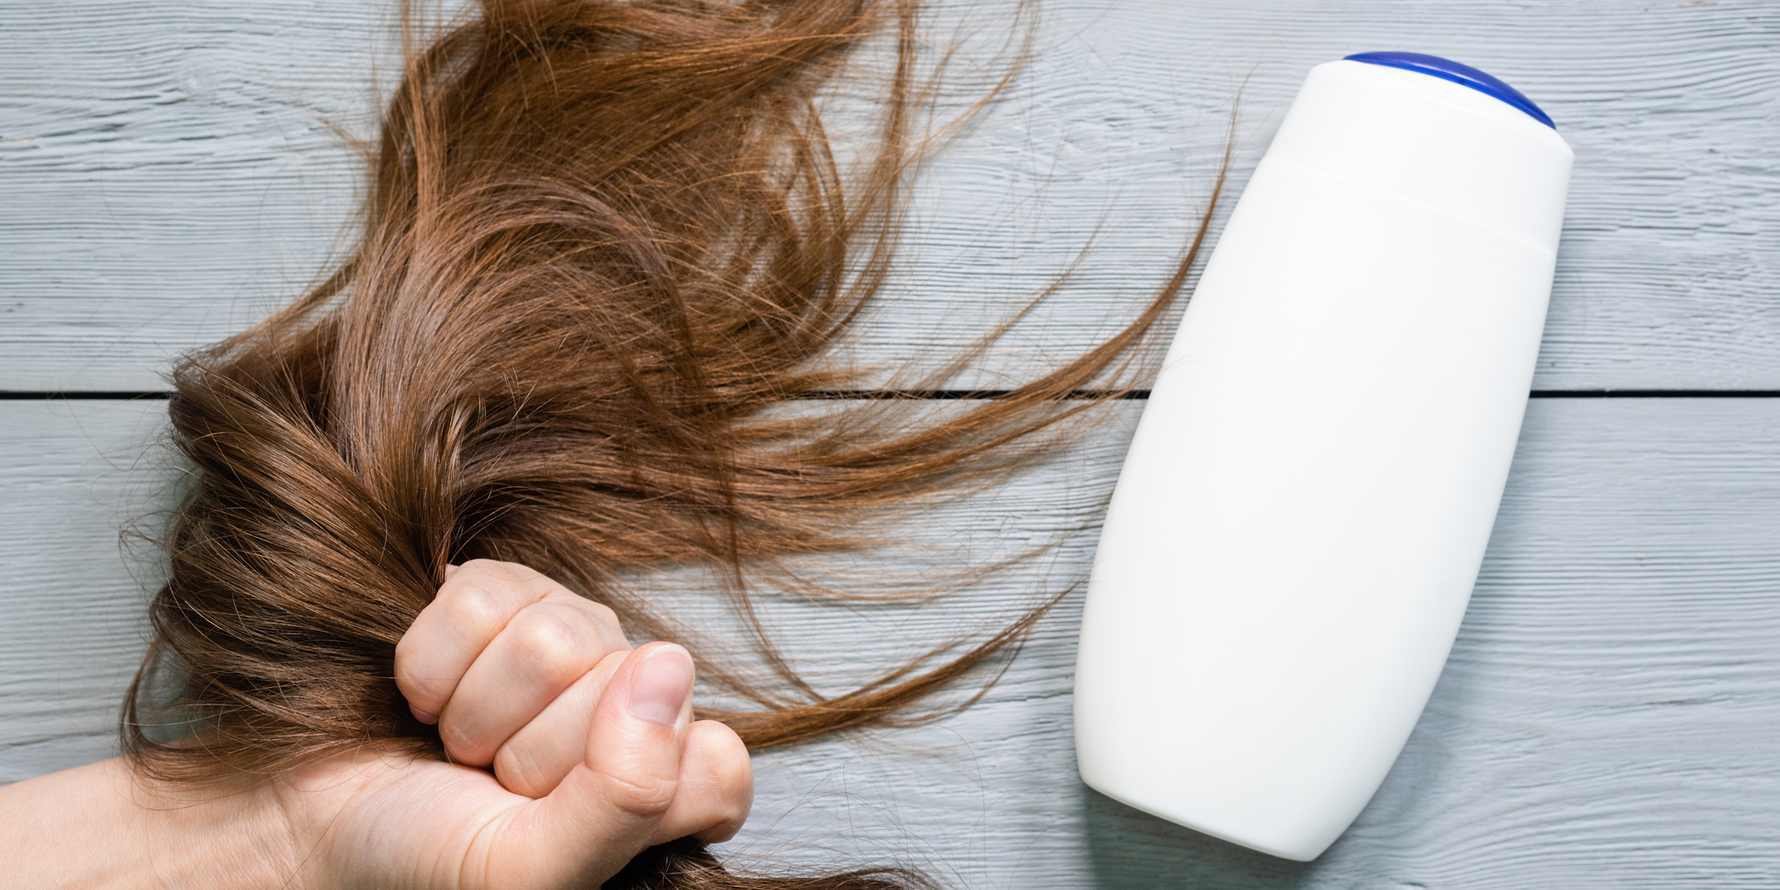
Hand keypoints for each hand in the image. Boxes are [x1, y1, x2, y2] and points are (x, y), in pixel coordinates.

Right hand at [272, 559, 752, 887]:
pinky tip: (424, 698)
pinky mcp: (501, 596)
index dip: (630, 784)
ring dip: (478, 707)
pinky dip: (431, 660)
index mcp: (665, 792)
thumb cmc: (424, 867)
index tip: (557, 819)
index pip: (715, 761)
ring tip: (455, 746)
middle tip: (489, 786)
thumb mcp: (532, 871)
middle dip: (532, 750)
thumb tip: (669, 661)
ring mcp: (571, 645)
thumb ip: (626, 796)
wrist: (308, 831)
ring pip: (558, 633)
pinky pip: (487, 592)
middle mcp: (631, 711)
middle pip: (628, 684)